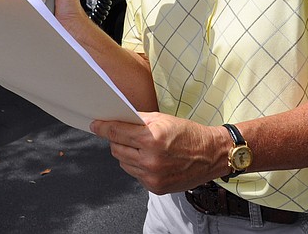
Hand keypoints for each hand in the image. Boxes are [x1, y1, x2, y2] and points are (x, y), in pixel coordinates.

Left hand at [91, 113, 224, 193]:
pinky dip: (137, 165)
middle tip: (125, 134)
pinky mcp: (155, 187)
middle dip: (117, 140)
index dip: (103, 128)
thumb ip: (139, 120)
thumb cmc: (189, 134)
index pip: (116, 133)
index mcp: (152, 139)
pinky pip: (135, 174)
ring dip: (127, 153)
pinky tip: (150, 159)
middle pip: (116, 149)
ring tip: (142, 147)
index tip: (95, 125)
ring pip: (123, 163)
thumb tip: (118, 118)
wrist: (211, 155)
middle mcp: (151, 160)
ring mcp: (152, 177)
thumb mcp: (163, 119)